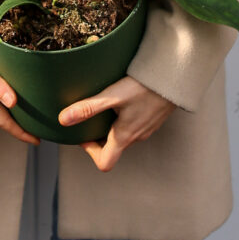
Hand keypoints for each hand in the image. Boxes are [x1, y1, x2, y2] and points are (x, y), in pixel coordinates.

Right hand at [0, 47, 39, 145]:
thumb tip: (13, 102)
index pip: (4, 121)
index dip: (20, 132)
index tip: (37, 141)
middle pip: (3, 116)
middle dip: (21, 126)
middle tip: (41, 129)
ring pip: (1, 104)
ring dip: (17, 112)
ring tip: (34, 112)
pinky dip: (11, 96)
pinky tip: (19, 89)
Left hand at [58, 75, 175, 171]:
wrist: (175, 77)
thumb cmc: (144, 87)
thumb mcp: (112, 96)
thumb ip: (88, 108)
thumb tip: (63, 119)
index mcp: (124, 137)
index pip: (105, 162)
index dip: (90, 152)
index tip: (84, 134)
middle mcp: (137, 137)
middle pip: (113, 148)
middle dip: (99, 136)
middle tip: (91, 116)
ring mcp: (147, 128)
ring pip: (125, 136)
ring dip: (112, 126)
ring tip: (106, 104)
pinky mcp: (154, 118)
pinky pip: (136, 125)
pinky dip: (125, 117)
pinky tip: (124, 98)